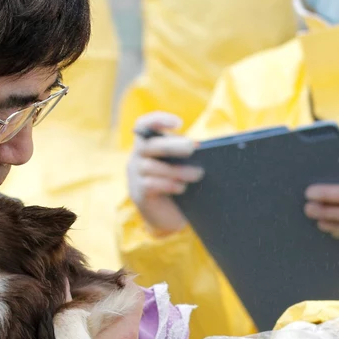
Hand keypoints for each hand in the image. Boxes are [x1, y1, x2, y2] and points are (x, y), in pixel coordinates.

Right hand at [127, 112, 202, 235]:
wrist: (168, 218)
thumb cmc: (178, 186)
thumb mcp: (181, 166)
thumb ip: (185, 155)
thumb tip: (204, 148)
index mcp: (147, 146)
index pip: (144, 125)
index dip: (158, 119)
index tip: (179, 123)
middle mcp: (137, 158)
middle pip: (149, 145)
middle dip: (172, 145)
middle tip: (193, 147)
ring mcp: (135, 177)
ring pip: (151, 166)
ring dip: (177, 169)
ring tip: (198, 173)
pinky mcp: (138, 194)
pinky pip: (150, 184)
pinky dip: (168, 184)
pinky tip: (182, 188)